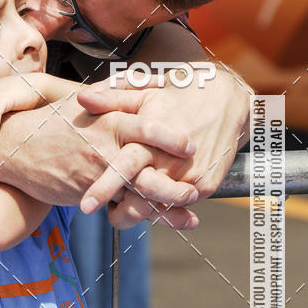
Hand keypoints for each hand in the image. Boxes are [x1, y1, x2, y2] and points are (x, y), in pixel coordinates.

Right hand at [3, 89, 199, 208]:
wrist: (15, 147)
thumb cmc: (55, 121)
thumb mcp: (86, 100)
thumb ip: (122, 92)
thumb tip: (158, 80)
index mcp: (109, 120)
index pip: (147, 127)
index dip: (171, 138)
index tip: (192, 145)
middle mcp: (104, 148)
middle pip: (145, 169)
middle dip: (172, 184)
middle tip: (196, 190)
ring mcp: (95, 174)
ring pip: (135, 195)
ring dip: (165, 209)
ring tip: (190, 216)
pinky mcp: (86, 194)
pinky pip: (119, 208)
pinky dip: (143, 217)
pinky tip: (163, 223)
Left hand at [77, 67, 250, 227]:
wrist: (226, 99)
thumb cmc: (177, 96)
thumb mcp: (144, 93)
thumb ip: (111, 100)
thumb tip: (81, 99)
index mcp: (151, 140)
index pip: (124, 168)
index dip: (103, 188)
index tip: (85, 206)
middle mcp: (172, 162)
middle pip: (140, 200)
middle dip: (120, 214)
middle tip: (105, 214)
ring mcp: (191, 177)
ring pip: (159, 208)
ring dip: (140, 212)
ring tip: (124, 207)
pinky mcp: (207, 185)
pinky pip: (179, 206)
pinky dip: (163, 207)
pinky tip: (152, 199)